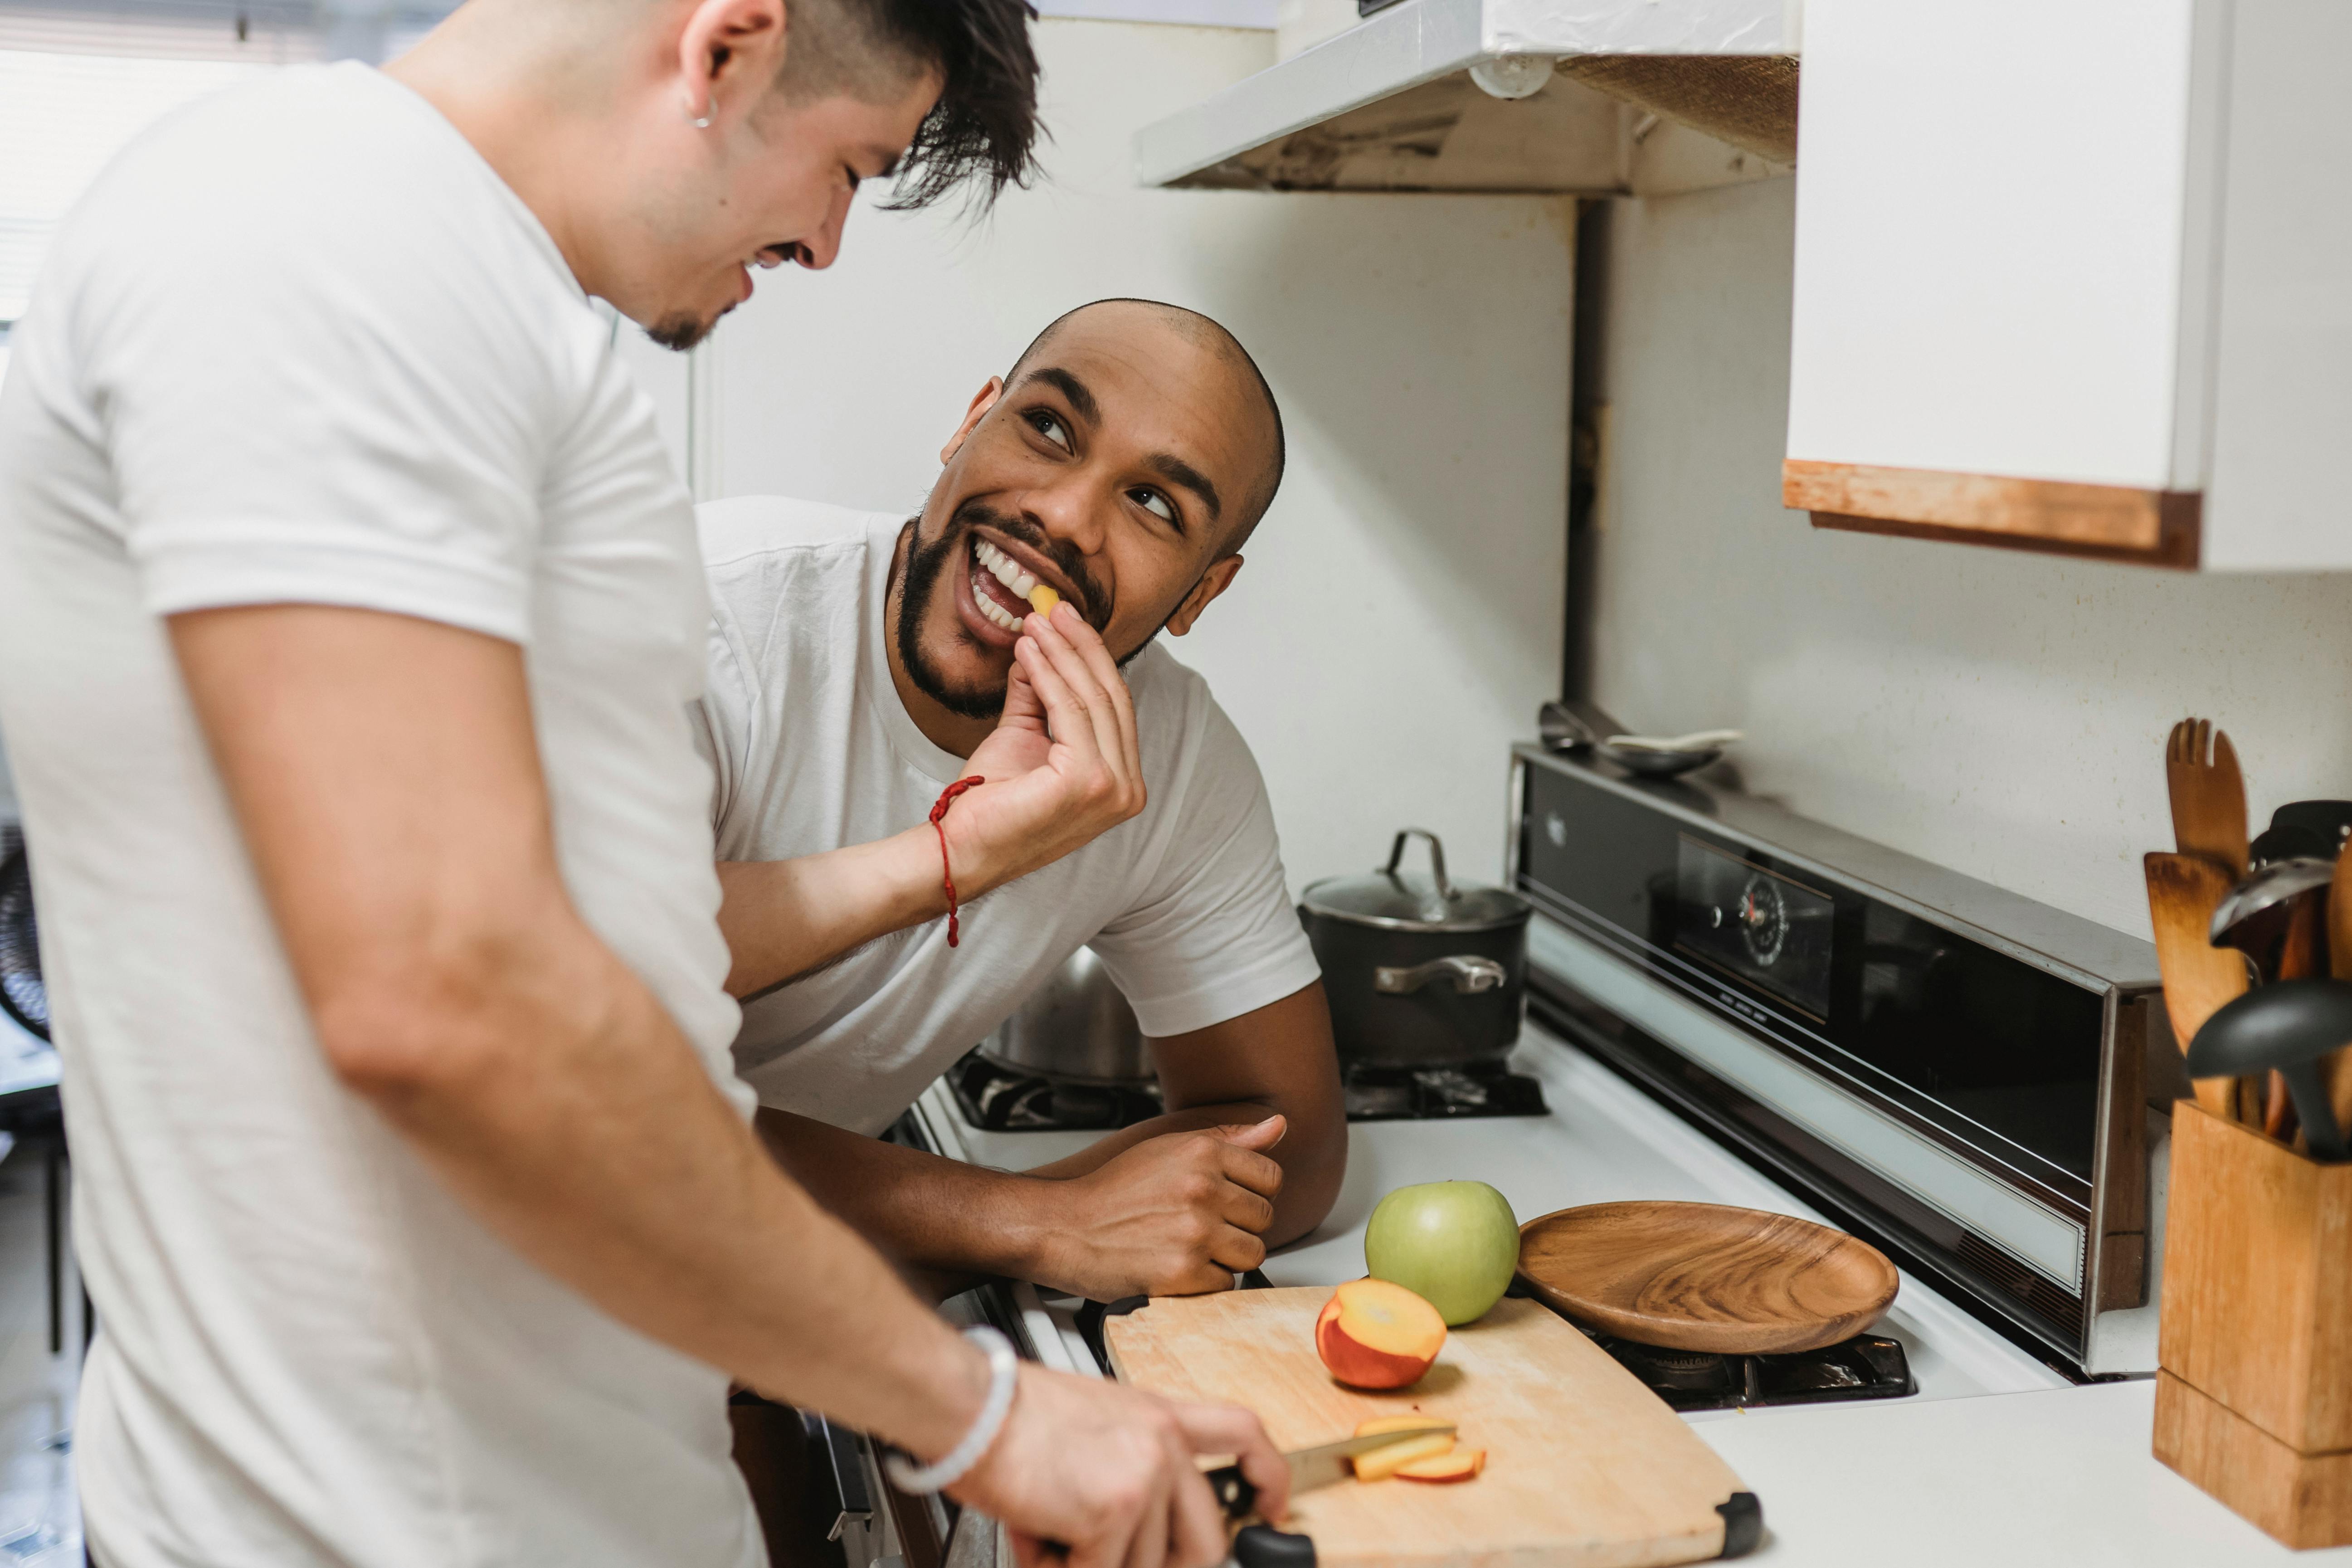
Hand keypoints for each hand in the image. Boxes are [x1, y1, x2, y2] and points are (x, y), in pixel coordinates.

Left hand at [946, 603, 1145, 897]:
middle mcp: (1128, 790)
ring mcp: (1113, 789)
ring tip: (1034, 625)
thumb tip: (1038, 645)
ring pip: (1092, 699)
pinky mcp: (1088, 783)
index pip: (1115, 706)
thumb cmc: (992, 804)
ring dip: (1061, 654)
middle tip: (1053, 611)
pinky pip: (1070, 711)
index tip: (1064, 620)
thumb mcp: (1024, 735)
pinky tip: (1027, 653)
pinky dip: (1048, 674)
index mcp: (1122, 782)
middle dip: (1081, 646)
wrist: (962, 848)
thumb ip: (1038, 694)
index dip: (1091, 657)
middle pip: (1111, 697)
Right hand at [950, 1364, 1290, 1567]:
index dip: (1268, 1478)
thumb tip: (1138, 1532)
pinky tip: (1038, 1538)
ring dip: (1094, 1563)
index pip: (1243, 1433)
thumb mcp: (1095, 1421)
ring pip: (1146, 1564)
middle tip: (1110, 1558)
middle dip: (1167, 1566)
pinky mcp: (1115, 1508)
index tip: (1271, 1512)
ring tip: (1052, 1533)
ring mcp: (1144, 1474)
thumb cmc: (1012, 1413)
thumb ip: (1130, 1461)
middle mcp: (1162, 1441)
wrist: (970, 1407)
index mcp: (1158, 1415)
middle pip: (1207, 1535)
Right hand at [1031, 1119, 1286, 1298]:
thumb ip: (1229, 1140)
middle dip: (1237, 1227)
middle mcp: (1202, 1189)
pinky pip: (1225, 1285)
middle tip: (1198, 1226)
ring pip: (1251, 1254)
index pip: (1270, 1178)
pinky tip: (1176, 1267)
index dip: (1251, 1193)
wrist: (1062, 1227)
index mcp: (1202, 1153)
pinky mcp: (1183, 1273)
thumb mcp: (1168, 1148)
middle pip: (1263, 1219)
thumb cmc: (1112, 1190)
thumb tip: (1279, 1126)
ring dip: (1226, 1257)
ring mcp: (1194, 1232)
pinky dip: (1205, 1283)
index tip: (1227, 1201)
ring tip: (1189, 1247)